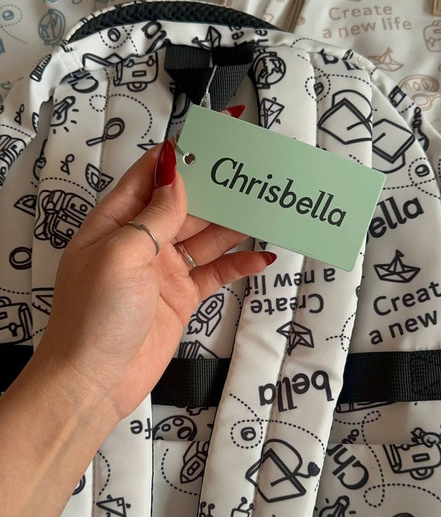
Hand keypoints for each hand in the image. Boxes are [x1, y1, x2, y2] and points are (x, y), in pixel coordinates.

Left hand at [34, 125, 274, 423]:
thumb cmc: (93, 316)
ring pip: (207, 236)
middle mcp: (141, 241)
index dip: (184, 154)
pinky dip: (238, 264)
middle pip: (187, 203)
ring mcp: (163, 269)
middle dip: (219, 188)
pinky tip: (262, 256)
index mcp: (117, 221)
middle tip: (256, 171)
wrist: (93, 380)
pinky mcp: (181, 297)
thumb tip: (175, 172)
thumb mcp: (121, 255)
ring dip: (236, 223)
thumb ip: (154, 215)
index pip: (153, 175)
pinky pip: (215, 272)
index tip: (217, 136)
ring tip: (270, 206)